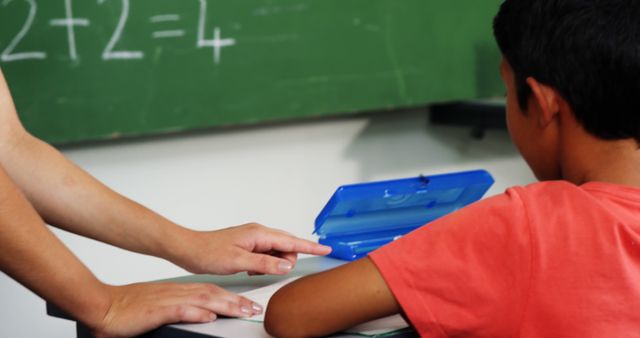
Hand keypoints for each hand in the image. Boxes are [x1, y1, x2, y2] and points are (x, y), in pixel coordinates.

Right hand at [91, 281, 262, 337]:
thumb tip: (202, 316)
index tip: (247, 303)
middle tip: (255, 308)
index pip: (210, 291)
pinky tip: (210, 315)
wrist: (103, 305)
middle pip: (213, 293)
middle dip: (237, 301)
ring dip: (226, 305)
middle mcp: (176, 293)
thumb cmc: (127, 308)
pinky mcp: (157, 311)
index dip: (232, 296)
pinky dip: (197, 312)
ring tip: (244, 311)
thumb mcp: (159, 307)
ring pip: (204, 299)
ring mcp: (168, 300)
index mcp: (177, 291)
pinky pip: (182, 310)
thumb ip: (181, 309)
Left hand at [173, 223, 331, 274]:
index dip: (310, 246)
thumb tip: (286, 265)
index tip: (326, 248)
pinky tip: (250, 268)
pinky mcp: (249, 244)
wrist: (190, 249)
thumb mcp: (239, 261)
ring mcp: (254, 238)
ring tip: (252, 269)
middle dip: (285, 261)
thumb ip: (265, 263)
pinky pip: (266, 254)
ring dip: (272, 264)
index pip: (291, 241)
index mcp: (259, 234)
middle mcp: (259, 233)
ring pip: (276, 252)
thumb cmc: (209, 252)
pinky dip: (264, 263)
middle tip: (264, 270)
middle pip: (286, 247)